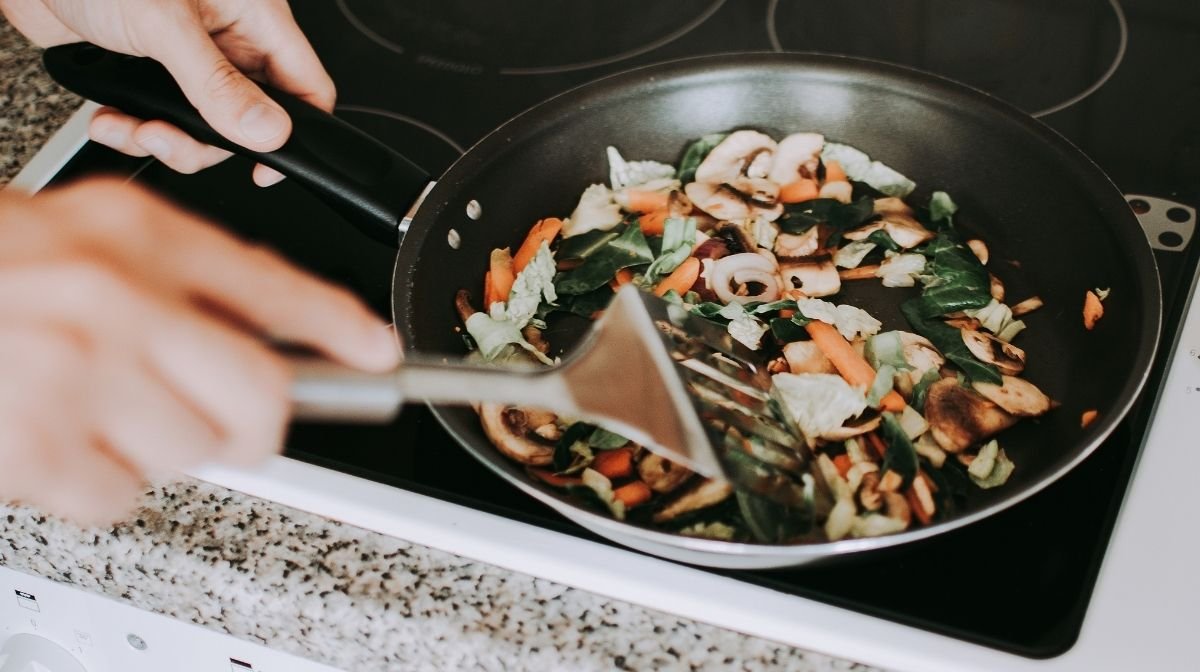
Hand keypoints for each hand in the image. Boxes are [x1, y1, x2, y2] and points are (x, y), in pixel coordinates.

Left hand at [0, 0, 333, 185]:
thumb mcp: (165, 25)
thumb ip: (217, 84)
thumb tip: (267, 132)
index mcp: (254, 15)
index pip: (305, 85)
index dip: (296, 133)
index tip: (266, 168)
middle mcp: (228, 38)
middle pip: (247, 119)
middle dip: (202, 141)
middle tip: (166, 138)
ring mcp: (191, 56)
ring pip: (201, 126)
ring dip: (160, 138)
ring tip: (130, 126)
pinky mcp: (152, 70)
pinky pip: (160, 117)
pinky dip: (133, 127)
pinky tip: (110, 117)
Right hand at [0, 178, 397, 522]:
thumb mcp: (95, 239)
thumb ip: (186, 281)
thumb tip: (282, 344)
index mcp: (136, 234)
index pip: (274, 285)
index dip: (340, 326)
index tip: (380, 355)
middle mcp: (114, 297)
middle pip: (260, 397)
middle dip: (257, 426)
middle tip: (228, 424)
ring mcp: (75, 372)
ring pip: (194, 454)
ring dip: (162, 450)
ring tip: (103, 411)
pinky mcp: (36, 443)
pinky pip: (123, 497)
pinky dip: (101, 484)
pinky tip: (61, 438)